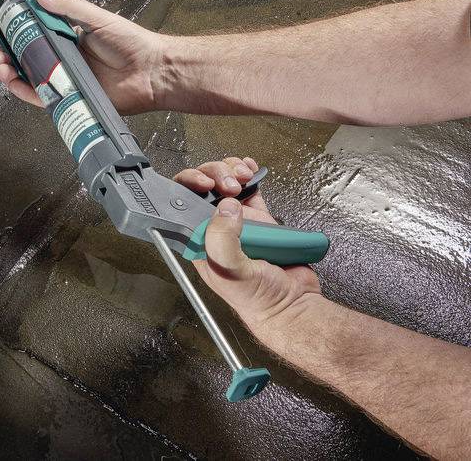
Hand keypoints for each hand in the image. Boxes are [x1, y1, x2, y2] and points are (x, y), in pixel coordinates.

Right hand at [0, 0, 167, 114]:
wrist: (152, 72)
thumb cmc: (132, 44)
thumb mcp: (98, 18)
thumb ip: (69, 7)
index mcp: (69, 40)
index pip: (35, 35)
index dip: (17, 32)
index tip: (4, 25)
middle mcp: (64, 61)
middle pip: (27, 59)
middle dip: (8, 54)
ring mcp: (65, 81)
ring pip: (30, 79)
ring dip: (11, 72)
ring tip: (2, 64)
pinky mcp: (70, 99)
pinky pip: (42, 98)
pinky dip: (25, 92)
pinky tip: (15, 82)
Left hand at [173, 157, 321, 331]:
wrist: (293, 303)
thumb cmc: (256, 298)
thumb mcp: (229, 270)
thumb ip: (222, 239)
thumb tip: (225, 207)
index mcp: (198, 241)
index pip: (181, 205)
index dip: (188, 185)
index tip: (204, 182)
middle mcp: (214, 230)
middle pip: (203, 187)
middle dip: (216, 175)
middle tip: (231, 185)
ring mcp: (237, 223)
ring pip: (226, 183)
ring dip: (233, 171)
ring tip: (244, 177)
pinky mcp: (259, 219)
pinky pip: (250, 190)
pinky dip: (249, 174)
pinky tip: (250, 171)